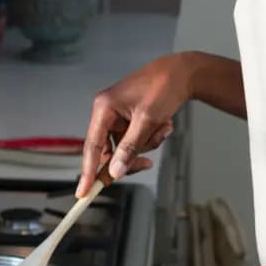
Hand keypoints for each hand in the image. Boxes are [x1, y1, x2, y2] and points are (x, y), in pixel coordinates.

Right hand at [78, 53, 193, 196]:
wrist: (182, 73)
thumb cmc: (162, 88)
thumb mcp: (147, 121)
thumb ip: (129, 148)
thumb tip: (114, 172)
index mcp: (104, 108)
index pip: (91, 147)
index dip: (87, 172)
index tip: (83, 192)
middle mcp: (107, 112)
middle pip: (110, 150)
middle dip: (131, 156)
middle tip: (146, 164)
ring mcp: (118, 116)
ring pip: (126, 147)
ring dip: (147, 143)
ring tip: (162, 128)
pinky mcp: (130, 118)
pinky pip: (136, 139)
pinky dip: (151, 136)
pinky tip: (164, 124)